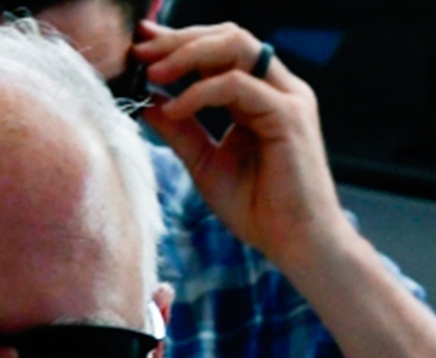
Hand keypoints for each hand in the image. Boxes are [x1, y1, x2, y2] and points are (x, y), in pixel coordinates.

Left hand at [132, 21, 355, 263]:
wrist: (295, 244)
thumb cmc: (258, 209)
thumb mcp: (204, 163)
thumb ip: (180, 130)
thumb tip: (147, 101)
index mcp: (261, 96)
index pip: (220, 49)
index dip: (179, 42)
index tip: (140, 48)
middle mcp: (278, 89)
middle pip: (228, 36)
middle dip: (180, 39)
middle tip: (140, 53)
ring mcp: (288, 98)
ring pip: (236, 47)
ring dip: (189, 54)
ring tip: (152, 73)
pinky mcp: (290, 116)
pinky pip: (237, 86)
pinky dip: (199, 94)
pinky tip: (174, 110)